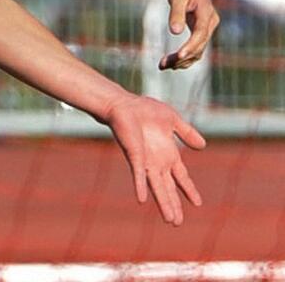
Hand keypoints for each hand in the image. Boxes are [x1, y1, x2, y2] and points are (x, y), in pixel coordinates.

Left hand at [103, 94, 204, 224]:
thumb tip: (203, 146)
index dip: (189, 189)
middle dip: (174, 205)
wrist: (124, 104)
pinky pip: (138, 174)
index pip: (181, 176)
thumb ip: (187, 133)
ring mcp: (146, 160)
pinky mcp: (135, 156)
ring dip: (163, 203)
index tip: (198, 204)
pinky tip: (142, 200)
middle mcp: (158, 161)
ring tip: (170, 221)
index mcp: (168, 154)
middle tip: (177, 223)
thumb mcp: (173, 120)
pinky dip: (141, 186)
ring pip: (157, 187)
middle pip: (169, 188)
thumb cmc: (145, 110)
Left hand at [159, 0, 219, 69]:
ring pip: (197, 49)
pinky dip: (183, 54)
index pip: (200, 36)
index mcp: (207, 15)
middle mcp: (210, 23)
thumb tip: (174, 31)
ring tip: (163, 66)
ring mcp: (205, 27)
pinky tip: (170, 61)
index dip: (190, 47)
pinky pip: (193, 45)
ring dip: (182, 60)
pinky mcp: (198, 28)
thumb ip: (176, 13)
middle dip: (182, 57)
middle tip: (163, 65)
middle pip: (199, 46)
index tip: (178, 56)